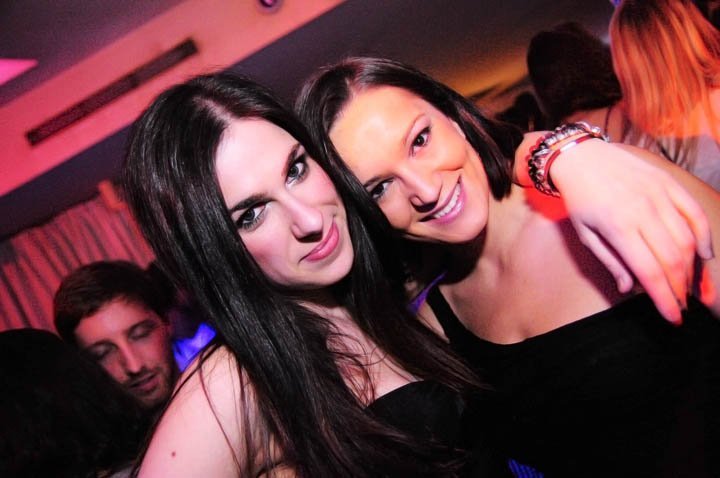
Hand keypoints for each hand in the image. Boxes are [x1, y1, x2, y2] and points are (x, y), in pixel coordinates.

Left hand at [515, 133, 713, 322]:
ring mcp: (659, 195)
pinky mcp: (669, 183)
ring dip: (692, 268)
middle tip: (681, 304)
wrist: (581, 157)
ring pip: (687, 239)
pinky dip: (703, 236)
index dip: (665, 299)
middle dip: (680, 288)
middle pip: (672, 259)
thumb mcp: (585, 234)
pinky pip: (694, 214)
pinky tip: (704, 255)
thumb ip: (610, 261)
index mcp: (618, 227)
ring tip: (691, 287)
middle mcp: (643, 211)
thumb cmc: (580, 199)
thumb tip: (629, 289)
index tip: (673, 317)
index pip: (650, 272)